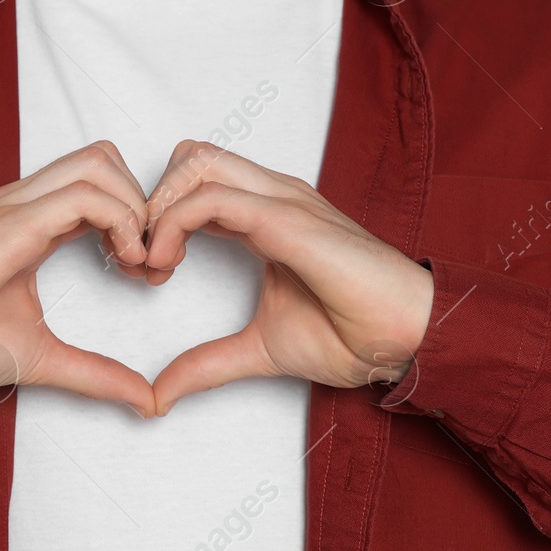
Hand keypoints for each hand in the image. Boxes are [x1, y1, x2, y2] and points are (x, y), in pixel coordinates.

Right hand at [0, 142, 157, 415]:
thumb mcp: (43, 358)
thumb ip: (96, 373)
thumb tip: (146, 400)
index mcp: (28, 225)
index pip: (98, 186)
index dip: (137, 220)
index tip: (147, 273)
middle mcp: (23, 205)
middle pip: (104, 158)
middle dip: (144, 201)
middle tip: (151, 260)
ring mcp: (16, 208)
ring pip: (100, 162)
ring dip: (137, 207)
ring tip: (139, 260)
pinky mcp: (13, 223)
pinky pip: (86, 195)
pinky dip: (122, 221)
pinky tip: (125, 261)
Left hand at [142, 140, 435, 414]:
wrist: (409, 341)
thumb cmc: (353, 335)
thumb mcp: (259, 350)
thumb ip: (206, 364)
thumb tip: (160, 393)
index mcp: (264, 215)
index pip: (193, 181)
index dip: (156, 217)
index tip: (143, 270)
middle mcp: (270, 196)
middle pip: (188, 157)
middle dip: (150, 201)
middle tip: (141, 260)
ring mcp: (280, 201)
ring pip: (194, 161)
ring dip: (157, 208)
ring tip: (152, 263)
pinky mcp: (286, 218)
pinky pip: (210, 198)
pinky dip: (172, 224)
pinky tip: (165, 265)